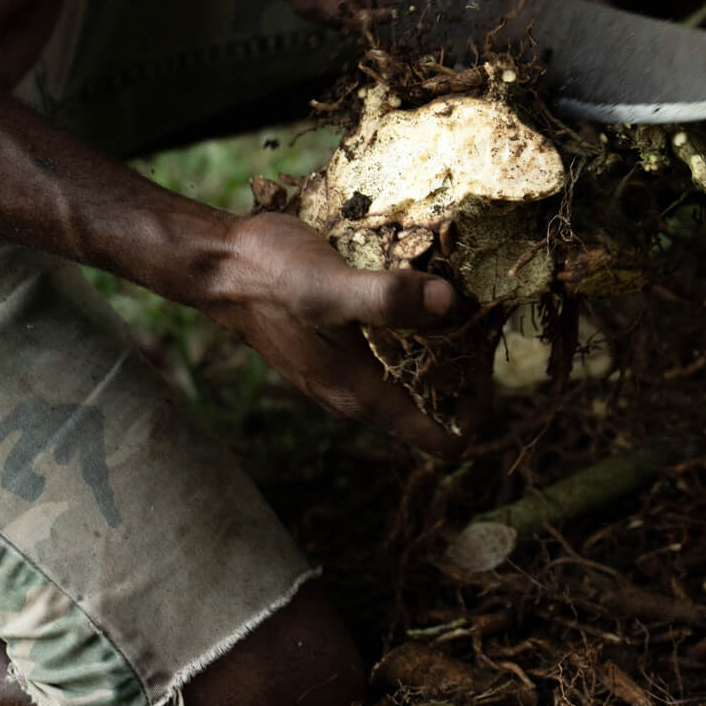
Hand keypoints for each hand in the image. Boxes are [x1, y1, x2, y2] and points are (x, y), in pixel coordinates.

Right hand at [212, 211, 473, 455]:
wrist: (217, 264)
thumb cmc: (269, 275)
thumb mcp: (329, 285)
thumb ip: (387, 298)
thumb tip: (450, 302)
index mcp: (361, 395)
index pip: (443, 440)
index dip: (477, 407)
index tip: (488, 357)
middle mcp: (356, 394)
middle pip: (435, 407)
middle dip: (466, 370)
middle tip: (480, 315)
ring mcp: (345, 372)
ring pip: (413, 378)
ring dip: (441, 347)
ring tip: (457, 297)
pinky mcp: (337, 347)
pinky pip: (392, 353)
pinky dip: (413, 329)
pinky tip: (419, 287)